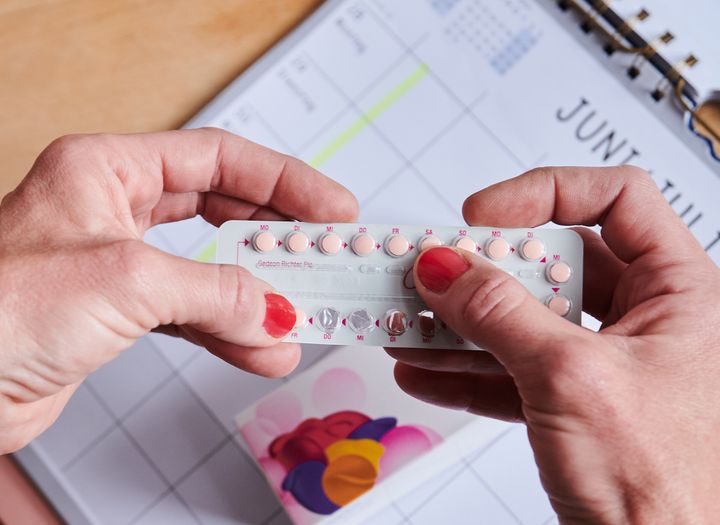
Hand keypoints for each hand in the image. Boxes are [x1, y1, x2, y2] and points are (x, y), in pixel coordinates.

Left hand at [0, 128, 357, 453]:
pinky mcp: (119, 315)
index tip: (329, 205)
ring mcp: (119, 265)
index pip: (217, 159)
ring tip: (300, 316)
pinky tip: (260, 350)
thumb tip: (275, 311)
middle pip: (221, 211)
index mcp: (107, 170)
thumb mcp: (125, 280)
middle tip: (323, 253)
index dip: (282, 181)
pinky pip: (192, 316)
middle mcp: (114, 210)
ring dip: (257, 298)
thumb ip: (214, 292)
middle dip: (275, 238)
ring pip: (210, 271)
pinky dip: (229, 334)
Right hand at [387, 166, 719, 523]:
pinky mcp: (572, 402)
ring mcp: (604, 362)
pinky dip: (465, 369)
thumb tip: (445, 268)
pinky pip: (510, 369)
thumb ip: (499, 315)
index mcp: (679, 292)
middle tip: (432, 269)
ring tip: (411, 318)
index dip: (545, 194)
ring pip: (523, 320)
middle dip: (484, 270)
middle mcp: (644, 320)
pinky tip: (424, 368)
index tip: (484, 215)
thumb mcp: (570, 378)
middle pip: (552, 264)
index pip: (617, 200)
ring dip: (461, 322)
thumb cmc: (665, 487)